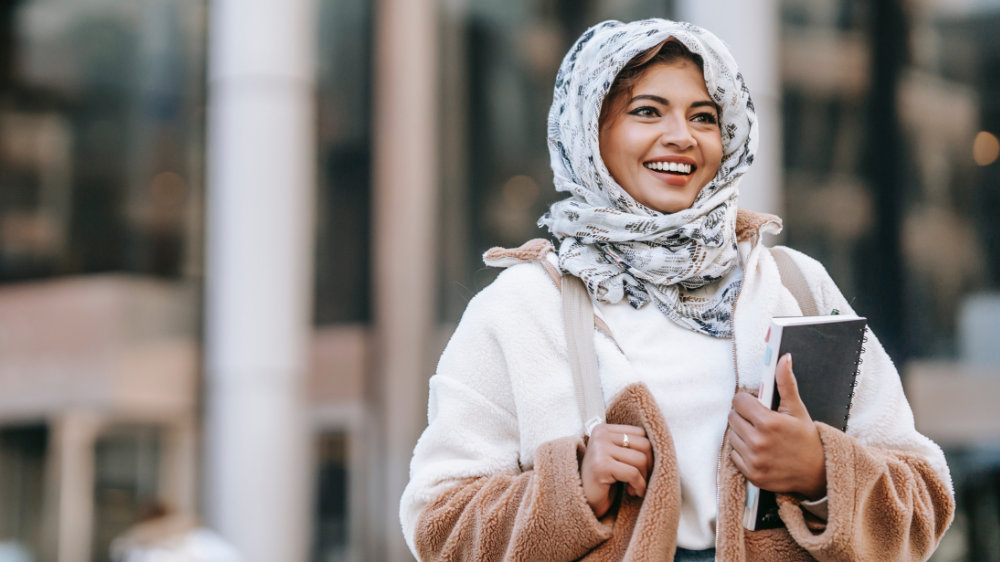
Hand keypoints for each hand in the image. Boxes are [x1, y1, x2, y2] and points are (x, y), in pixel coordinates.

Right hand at [580, 423, 651, 517]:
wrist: (583, 501)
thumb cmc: (603, 480)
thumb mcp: (616, 457)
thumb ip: (631, 447)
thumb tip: (661, 446)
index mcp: (603, 429)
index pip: (641, 433)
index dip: (647, 453)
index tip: (640, 469)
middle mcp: (600, 435)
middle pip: (644, 444)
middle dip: (648, 466)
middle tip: (641, 480)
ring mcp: (599, 448)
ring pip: (640, 459)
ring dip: (643, 478)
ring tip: (635, 487)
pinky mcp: (601, 465)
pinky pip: (633, 473)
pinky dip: (639, 486)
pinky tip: (634, 493)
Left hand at [728, 354, 826, 499]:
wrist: (819, 472)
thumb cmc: (807, 438)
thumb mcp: (797, 409)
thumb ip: (785, 382)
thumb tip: (783, 358)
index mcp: (768, 422)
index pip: (738, 402)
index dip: (747, 401)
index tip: (755, 404)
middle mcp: (758, 442)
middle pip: (732, 418)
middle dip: (744, 416)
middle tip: (759, 421)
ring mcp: (754, 460)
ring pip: (732, 436)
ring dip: (742, 434)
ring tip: (761, 436)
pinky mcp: (752, 475)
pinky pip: (734, 455)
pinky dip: (743, 452)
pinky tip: (759, 451)